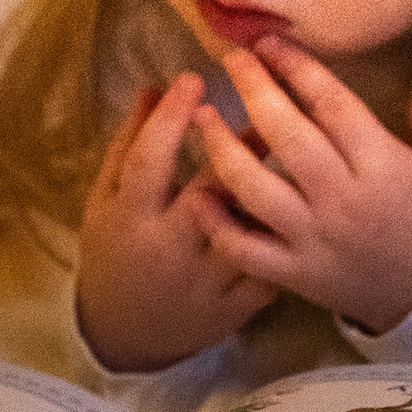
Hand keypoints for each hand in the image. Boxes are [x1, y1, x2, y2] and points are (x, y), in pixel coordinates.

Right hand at [75, 77, 276, 373]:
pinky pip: (271, 265)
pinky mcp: (236, 306)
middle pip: (211, 190)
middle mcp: (169, 248)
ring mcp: (206, 281)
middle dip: (241, 144)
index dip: (170, 117)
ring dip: (276, 187)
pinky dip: (289, 234)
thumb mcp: (105, 199)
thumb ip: (128, 144)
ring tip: (299, 147)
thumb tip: (155, 87)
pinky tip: (306, 202)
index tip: (194, 78)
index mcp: (130, 219)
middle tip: (268, 103)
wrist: (127, 333)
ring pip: (250, 228)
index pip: (148, 161)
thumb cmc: (115, 252)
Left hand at [186, 41, 411, 333]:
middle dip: (255, 92)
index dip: (298, 69)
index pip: (333, 106)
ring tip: (201, 117)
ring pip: (256, 189)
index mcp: (380, 166)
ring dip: (223, 150)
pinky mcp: (295, 273)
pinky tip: (197, 193)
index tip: (269, 43)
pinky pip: (246, 248)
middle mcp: (343, 200)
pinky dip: (218, 223)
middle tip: (231, 58)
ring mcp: (314, 239)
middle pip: (288, 138)